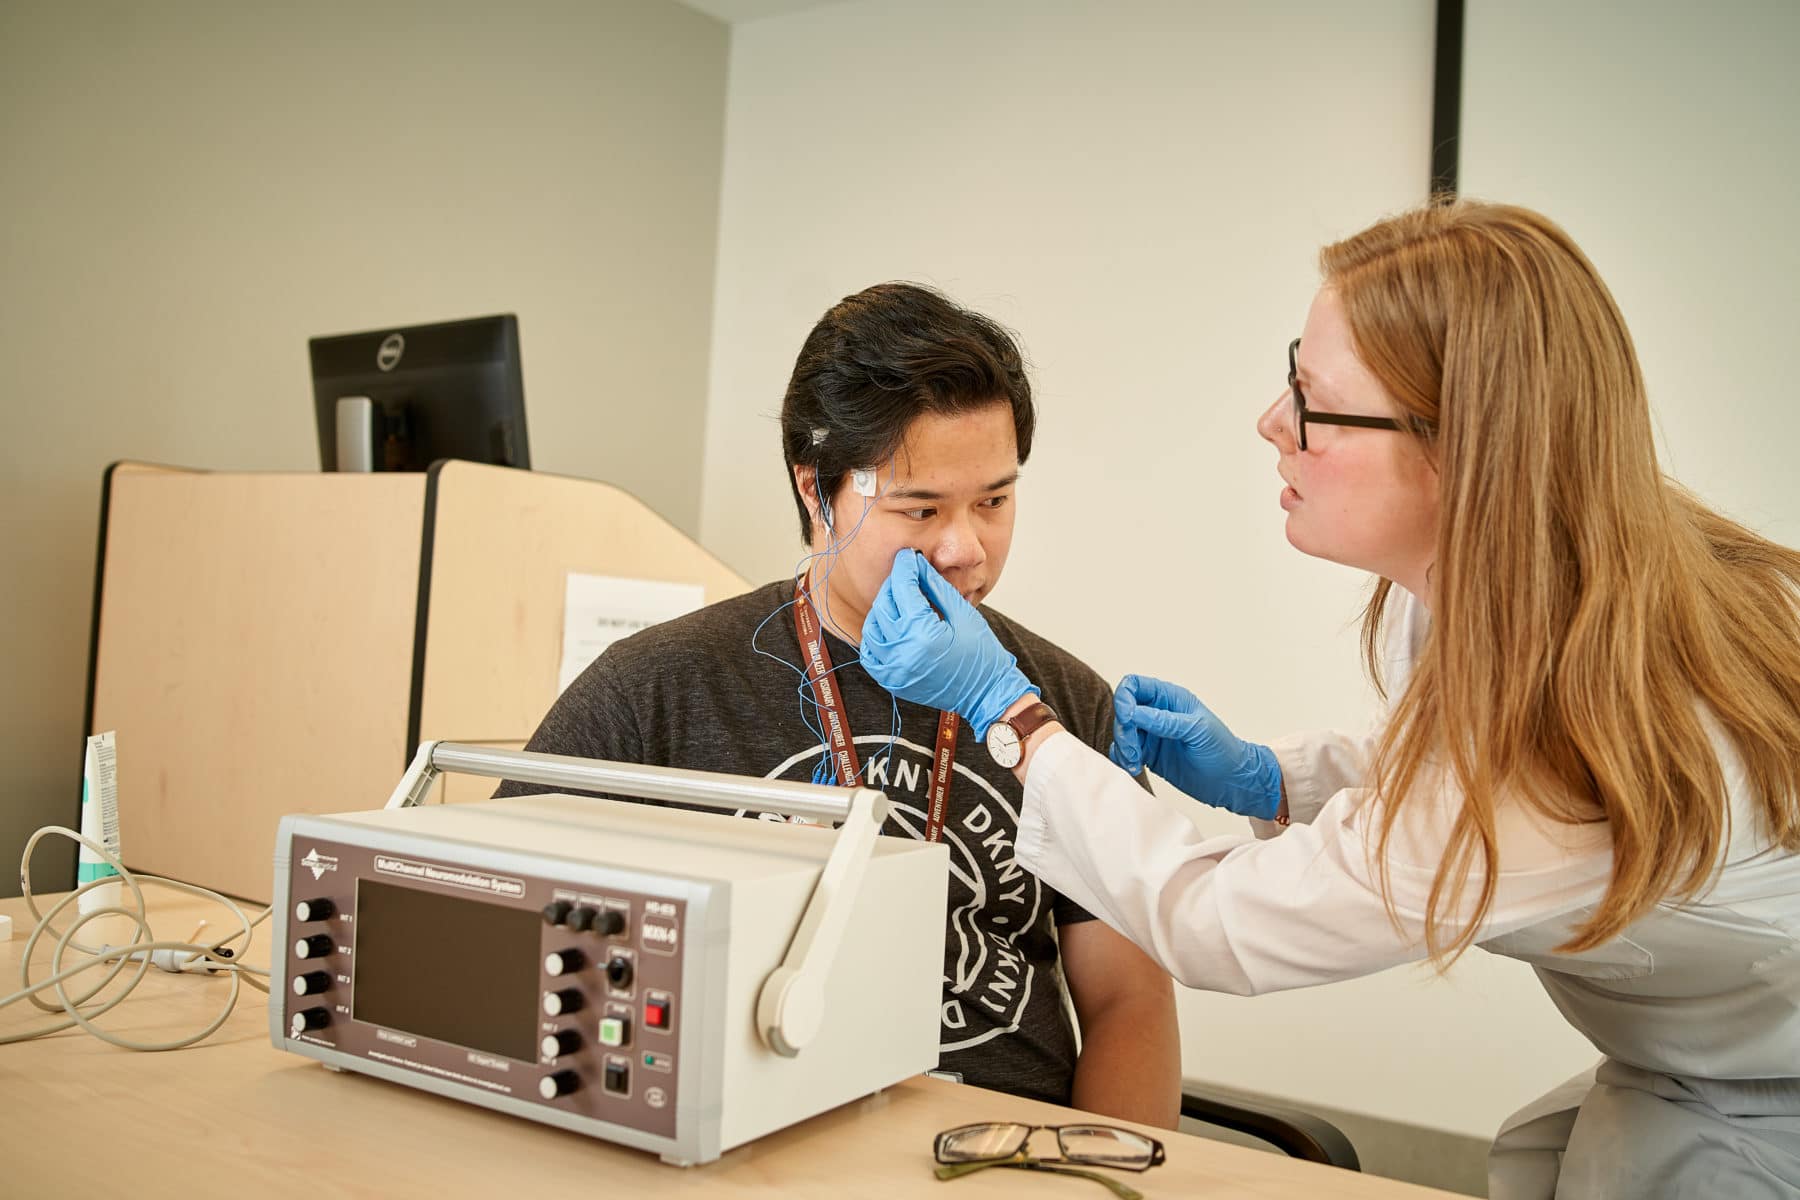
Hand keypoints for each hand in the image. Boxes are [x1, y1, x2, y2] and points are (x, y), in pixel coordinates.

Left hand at [860, 550, 1036, 736]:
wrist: (986, 694)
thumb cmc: (982, 654)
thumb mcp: (962, 613)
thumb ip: (936, 587)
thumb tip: (919, 565)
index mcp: (923, 633)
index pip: (903, 588)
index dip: (905, 567)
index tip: (908, 556)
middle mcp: (903, 652)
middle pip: (884, 604)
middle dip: (893, 584)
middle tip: (906, 575)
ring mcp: (894, 669)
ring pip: (871, 627)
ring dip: (882, 609)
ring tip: (898, 600)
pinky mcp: (891, 680)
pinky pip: (870, 654)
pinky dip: (875, 636)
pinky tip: (889, 626)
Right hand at [1107, 674, 1281, 818]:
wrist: (1231, 781)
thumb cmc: (1223, 750)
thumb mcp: (1197, 730)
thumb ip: (1164, 720)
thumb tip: (1133, 713)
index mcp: (1170, 698)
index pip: (1134, 686)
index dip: (1124, 699)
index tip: (1128, 719)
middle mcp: (1157, 713)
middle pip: (1123, 711)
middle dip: (1124, 731)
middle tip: (1135, 751)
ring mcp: (1152, 735)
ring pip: (1122, 733)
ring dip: (1123, 748)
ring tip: (1135, 764)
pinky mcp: (1149, 754)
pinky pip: (1124, 751)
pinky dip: (1122, 759)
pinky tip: (1135, 768)